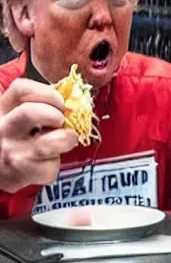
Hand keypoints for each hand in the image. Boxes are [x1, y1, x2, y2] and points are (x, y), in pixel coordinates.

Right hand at [0, 78, 77, 193]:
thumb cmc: (13, 140)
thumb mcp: (15, 115)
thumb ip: (37, 103)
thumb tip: (71, 100)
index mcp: (1, 109)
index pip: (22, 88)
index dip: (49, 93)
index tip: (59, 102)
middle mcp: (2, 129)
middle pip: (32, 112)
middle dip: (57, 115)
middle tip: (60, 122)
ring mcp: (11, 152)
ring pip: (53, 141)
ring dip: (67, 139)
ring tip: (63, 140)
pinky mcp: (22, 174)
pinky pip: (52, 166)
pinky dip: (55, 164)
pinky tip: (46, 162)